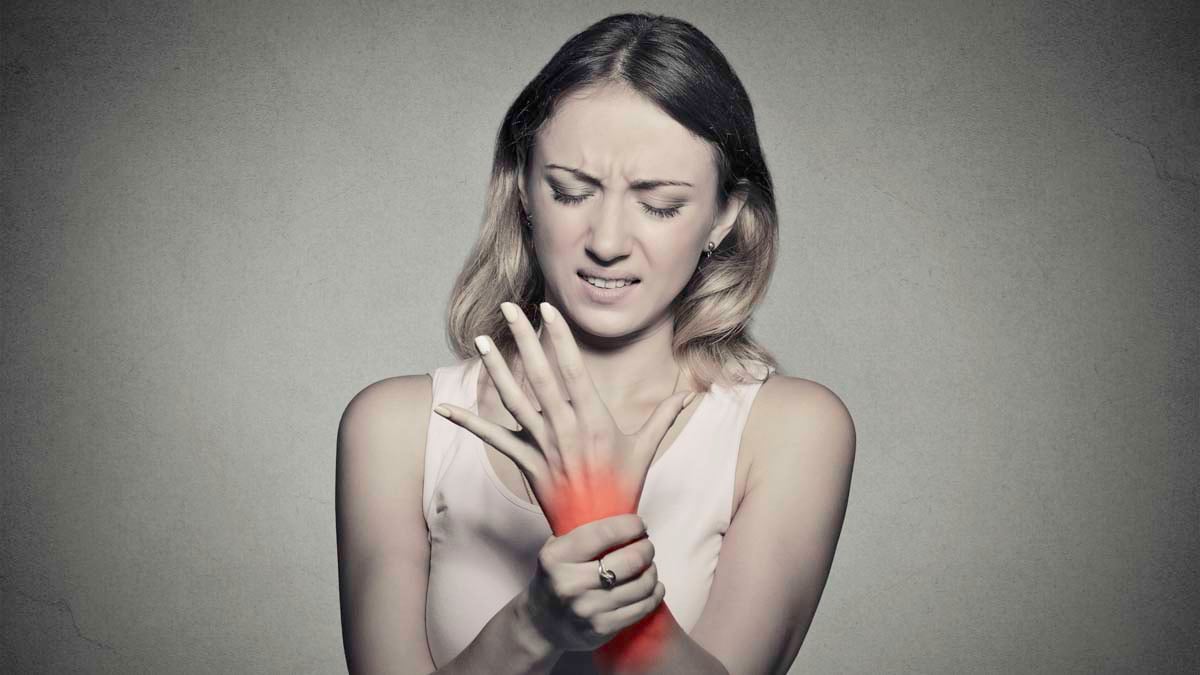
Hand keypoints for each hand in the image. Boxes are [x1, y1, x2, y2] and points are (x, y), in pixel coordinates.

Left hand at [434, 301, 693, 532]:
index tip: (547, 310)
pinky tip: (445, 409)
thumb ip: (664, 416)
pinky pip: (493, 440)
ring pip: (514, 400)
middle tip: (510, 308)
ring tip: (482, 340)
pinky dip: (468, 423)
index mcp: (595, 419)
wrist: (599, 533)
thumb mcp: (645, 450)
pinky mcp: (526, 464)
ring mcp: (544, 446)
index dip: (559, 338)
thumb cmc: (623, 489)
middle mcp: (566, 428)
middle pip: (540, 375)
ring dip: (496, 369)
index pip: (574, 369)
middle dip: (524, 339)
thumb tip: (691, 393)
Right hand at [523, 514, 665, 651]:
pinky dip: (654, 594)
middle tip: (646, 546)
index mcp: (557, 557)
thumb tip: (622, 515)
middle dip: (646, 548)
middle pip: (630, 560)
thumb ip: (582, 532)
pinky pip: (641, 608)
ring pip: (641, 585)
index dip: (630, 526)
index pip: (604, 533)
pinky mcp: (602, 629)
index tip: (639, 525)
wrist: (541, 623)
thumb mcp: (557, 549)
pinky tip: (653, 586)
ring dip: (651, 571)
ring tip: (648, 565)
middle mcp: (571, 584)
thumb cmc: (556, 577)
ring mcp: (587, 609)